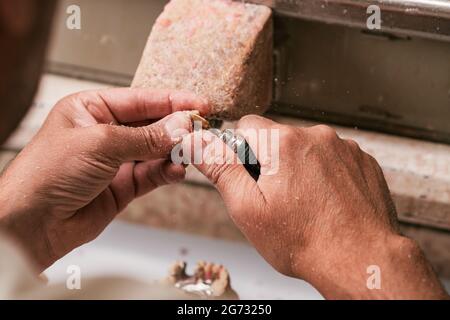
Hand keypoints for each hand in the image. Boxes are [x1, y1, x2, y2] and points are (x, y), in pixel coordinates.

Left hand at [0, 88, 207, 270]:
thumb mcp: (101, 143)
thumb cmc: (48, 173)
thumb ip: (146, 137)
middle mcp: (105, 133)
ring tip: (190, 152)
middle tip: (200, 130)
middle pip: (151, 125)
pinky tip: (176, 170)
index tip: (199, 104)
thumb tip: (181, 127)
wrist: (33, 223)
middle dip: (176, 128)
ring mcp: (115, 160)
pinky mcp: (123, 186)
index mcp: (91, 109)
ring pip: (156, 151)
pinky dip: (167, 172)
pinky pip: (152, 175)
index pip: (140, 100)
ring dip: (174, 152)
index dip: (172, 101)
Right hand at [184, 115, 447, 298]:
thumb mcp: (248, 208)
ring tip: (305, 203)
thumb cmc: (304, 241)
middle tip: (277, 197)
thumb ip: (220, 168)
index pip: (247, 125)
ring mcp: (344, 147)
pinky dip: (326, 174)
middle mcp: (317, 136)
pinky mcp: (363, 161)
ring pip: (307, 148)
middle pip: (279, 137)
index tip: (250, 175)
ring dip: (300, 167)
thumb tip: (197, 142)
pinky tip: (326, 200)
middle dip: (272, 161)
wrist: (360, 260)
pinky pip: (333, 158)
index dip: (241, 151)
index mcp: (283, 143)